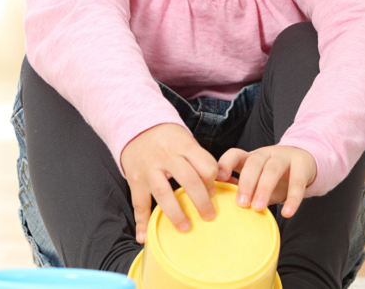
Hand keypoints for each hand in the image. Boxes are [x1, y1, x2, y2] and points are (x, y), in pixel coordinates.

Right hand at [120, 123, 218, 241]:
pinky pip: (138, 203)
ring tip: (185, 228)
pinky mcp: (135, 180)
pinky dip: (141, 222)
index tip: (214, 193)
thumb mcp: (188, 143)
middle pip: (189, 180)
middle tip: (209, 216)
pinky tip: (143, 236)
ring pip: (163, 193)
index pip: (205, 165)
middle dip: (201, 201)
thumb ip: (203, 162)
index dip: (213, 181)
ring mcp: (150, 169)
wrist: (137, 128)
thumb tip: (229, 183)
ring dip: (175, 213)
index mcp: (184, 146)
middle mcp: (167, 157)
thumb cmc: (169, 140)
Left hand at [217, 145, 316, 217]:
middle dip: (246, 183)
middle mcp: (266, 154)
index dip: (226, 164)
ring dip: (264, 189)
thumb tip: (226, 203)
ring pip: (273, 169)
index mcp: (251, 157)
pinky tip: (288, 212)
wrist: (305, 162)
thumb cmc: (275, 176)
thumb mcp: (258, 180)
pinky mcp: (302, 165)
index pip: (235, 154)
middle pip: (254, 163)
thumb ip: (244, 189)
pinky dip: (293, 199)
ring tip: (258, 207)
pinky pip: (298, 182)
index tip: (220, 179)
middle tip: (241, 203)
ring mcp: (285, 157)